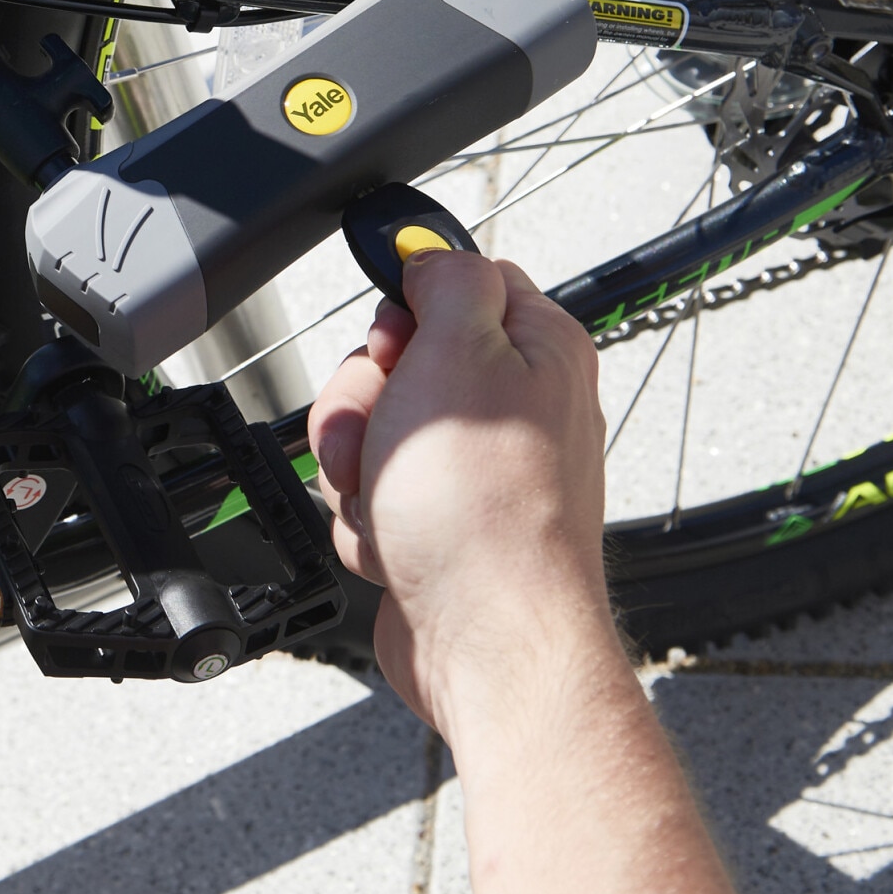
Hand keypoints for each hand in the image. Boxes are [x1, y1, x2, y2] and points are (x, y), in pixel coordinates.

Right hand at [307, 250, 617, 739]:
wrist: (487, 643)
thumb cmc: (482, 512)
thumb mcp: (458, 353)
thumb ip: (447, 280)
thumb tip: (432, 250)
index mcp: (536, 349)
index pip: (455, 283)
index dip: (404, 311)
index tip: (393, 347)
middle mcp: (515, 405)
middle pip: (396, 360)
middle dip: (362, 401)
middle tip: (380, 436)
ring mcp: (478, 470)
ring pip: (375, 430)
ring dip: (356, 467)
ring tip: (386, 502)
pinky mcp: (446, 525)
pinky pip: (376, 495)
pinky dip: (369, 519)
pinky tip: (396, 544)